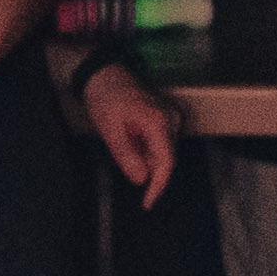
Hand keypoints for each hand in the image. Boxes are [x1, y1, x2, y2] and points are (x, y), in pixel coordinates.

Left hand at [84, 67, 179, 207]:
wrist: (104, 73)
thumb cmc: (105, 97)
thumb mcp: (109, 129)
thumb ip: (126, 156)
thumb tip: (140, 180)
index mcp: (158, 121)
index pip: (166, 163)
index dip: (157, 186)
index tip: (147, 203)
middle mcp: (171, 119)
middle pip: (166, 159)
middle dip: (148, 170)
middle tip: (124, 165)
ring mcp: (172, 117)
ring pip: (164, 152)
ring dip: (145, 158)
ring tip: (123, 142)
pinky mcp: (168, 117)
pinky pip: (161, 143)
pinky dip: (146, 149)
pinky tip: (130, 139)